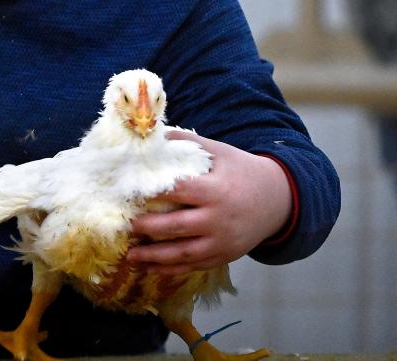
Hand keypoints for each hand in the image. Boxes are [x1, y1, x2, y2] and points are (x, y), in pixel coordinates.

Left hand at [126, 130, 291, 274]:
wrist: (279, 200)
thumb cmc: (242, 172)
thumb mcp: (220, 152)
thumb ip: (187, 143)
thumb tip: (153, 133)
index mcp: (215, 190)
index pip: (178, 191)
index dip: (152, 192)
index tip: (126, 192)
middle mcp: (218, 218)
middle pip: (177, 226)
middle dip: (148, 227)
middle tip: (124, 225)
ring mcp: (222, 241)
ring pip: (183, 252)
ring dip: (154, 256)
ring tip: (130, 256)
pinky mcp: (224, 256)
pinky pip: (194, 265)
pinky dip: (171, 270)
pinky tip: (150, 268)